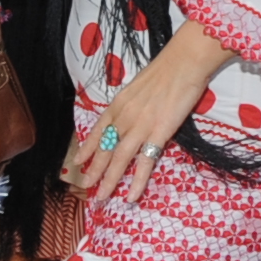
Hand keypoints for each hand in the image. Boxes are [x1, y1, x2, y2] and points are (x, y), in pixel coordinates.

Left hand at [62, 33, 220, 202]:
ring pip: (119, 159)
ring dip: (108, 180)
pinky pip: (145, 163)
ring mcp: (139, 127)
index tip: (78, 161)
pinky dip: (137, 181)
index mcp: (118, 104)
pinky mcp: (158, 134)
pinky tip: (131, 196)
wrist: (183, 63)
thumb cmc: (166, 70)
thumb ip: (133, 103)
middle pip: (105, 148)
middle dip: (94, 169)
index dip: (87, 147)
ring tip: (101, 197)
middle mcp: (124, 117)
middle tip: (85, 186)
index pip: (98, 131)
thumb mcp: (140, 86)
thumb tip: (134, 112)